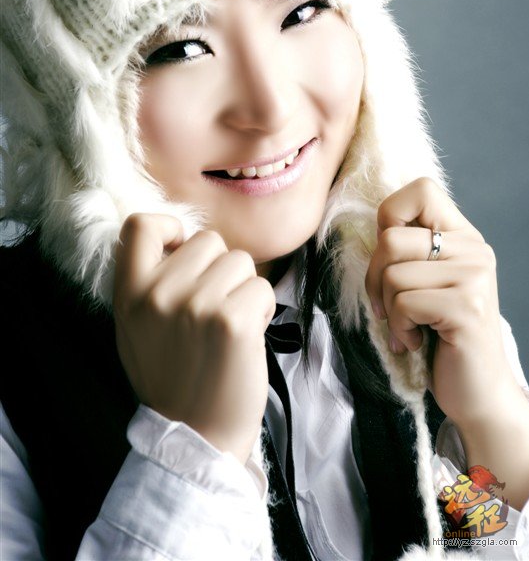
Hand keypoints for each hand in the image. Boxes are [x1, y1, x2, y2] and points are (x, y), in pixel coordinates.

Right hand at [113, 214, 275, 463]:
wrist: (196, 437)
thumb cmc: (171, 380)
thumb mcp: (136, 329)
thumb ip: (148, 283)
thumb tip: (175, 238)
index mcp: (129, 295)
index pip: (141, 225)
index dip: (169, 229)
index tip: (182, 252)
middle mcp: (159, 295)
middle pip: (208, 240)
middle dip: (219, 270)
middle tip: (213, 311)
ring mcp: (197, 305)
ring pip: (240, 261)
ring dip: (243, 290)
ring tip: (229, 327)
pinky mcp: (234, 320)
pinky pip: (262, 287)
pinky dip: (263, 309)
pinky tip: (248, 337)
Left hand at [365, 178, 524, 427]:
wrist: (478, 393)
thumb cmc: (441, 336)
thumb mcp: (426, 282)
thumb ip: (409, 249)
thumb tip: (376, 224)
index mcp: (464, 236)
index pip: (420, 189)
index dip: (390, 216)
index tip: (390, 257)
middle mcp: (475, 250)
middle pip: (391, 238)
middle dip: (375, 278)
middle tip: (390, 308)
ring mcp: (475, 277)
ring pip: (392, 273)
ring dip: (388, 309)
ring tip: (408, 327)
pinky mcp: (466, 308)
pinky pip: (403, 304)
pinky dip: (399, 329)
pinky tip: (416, 342)